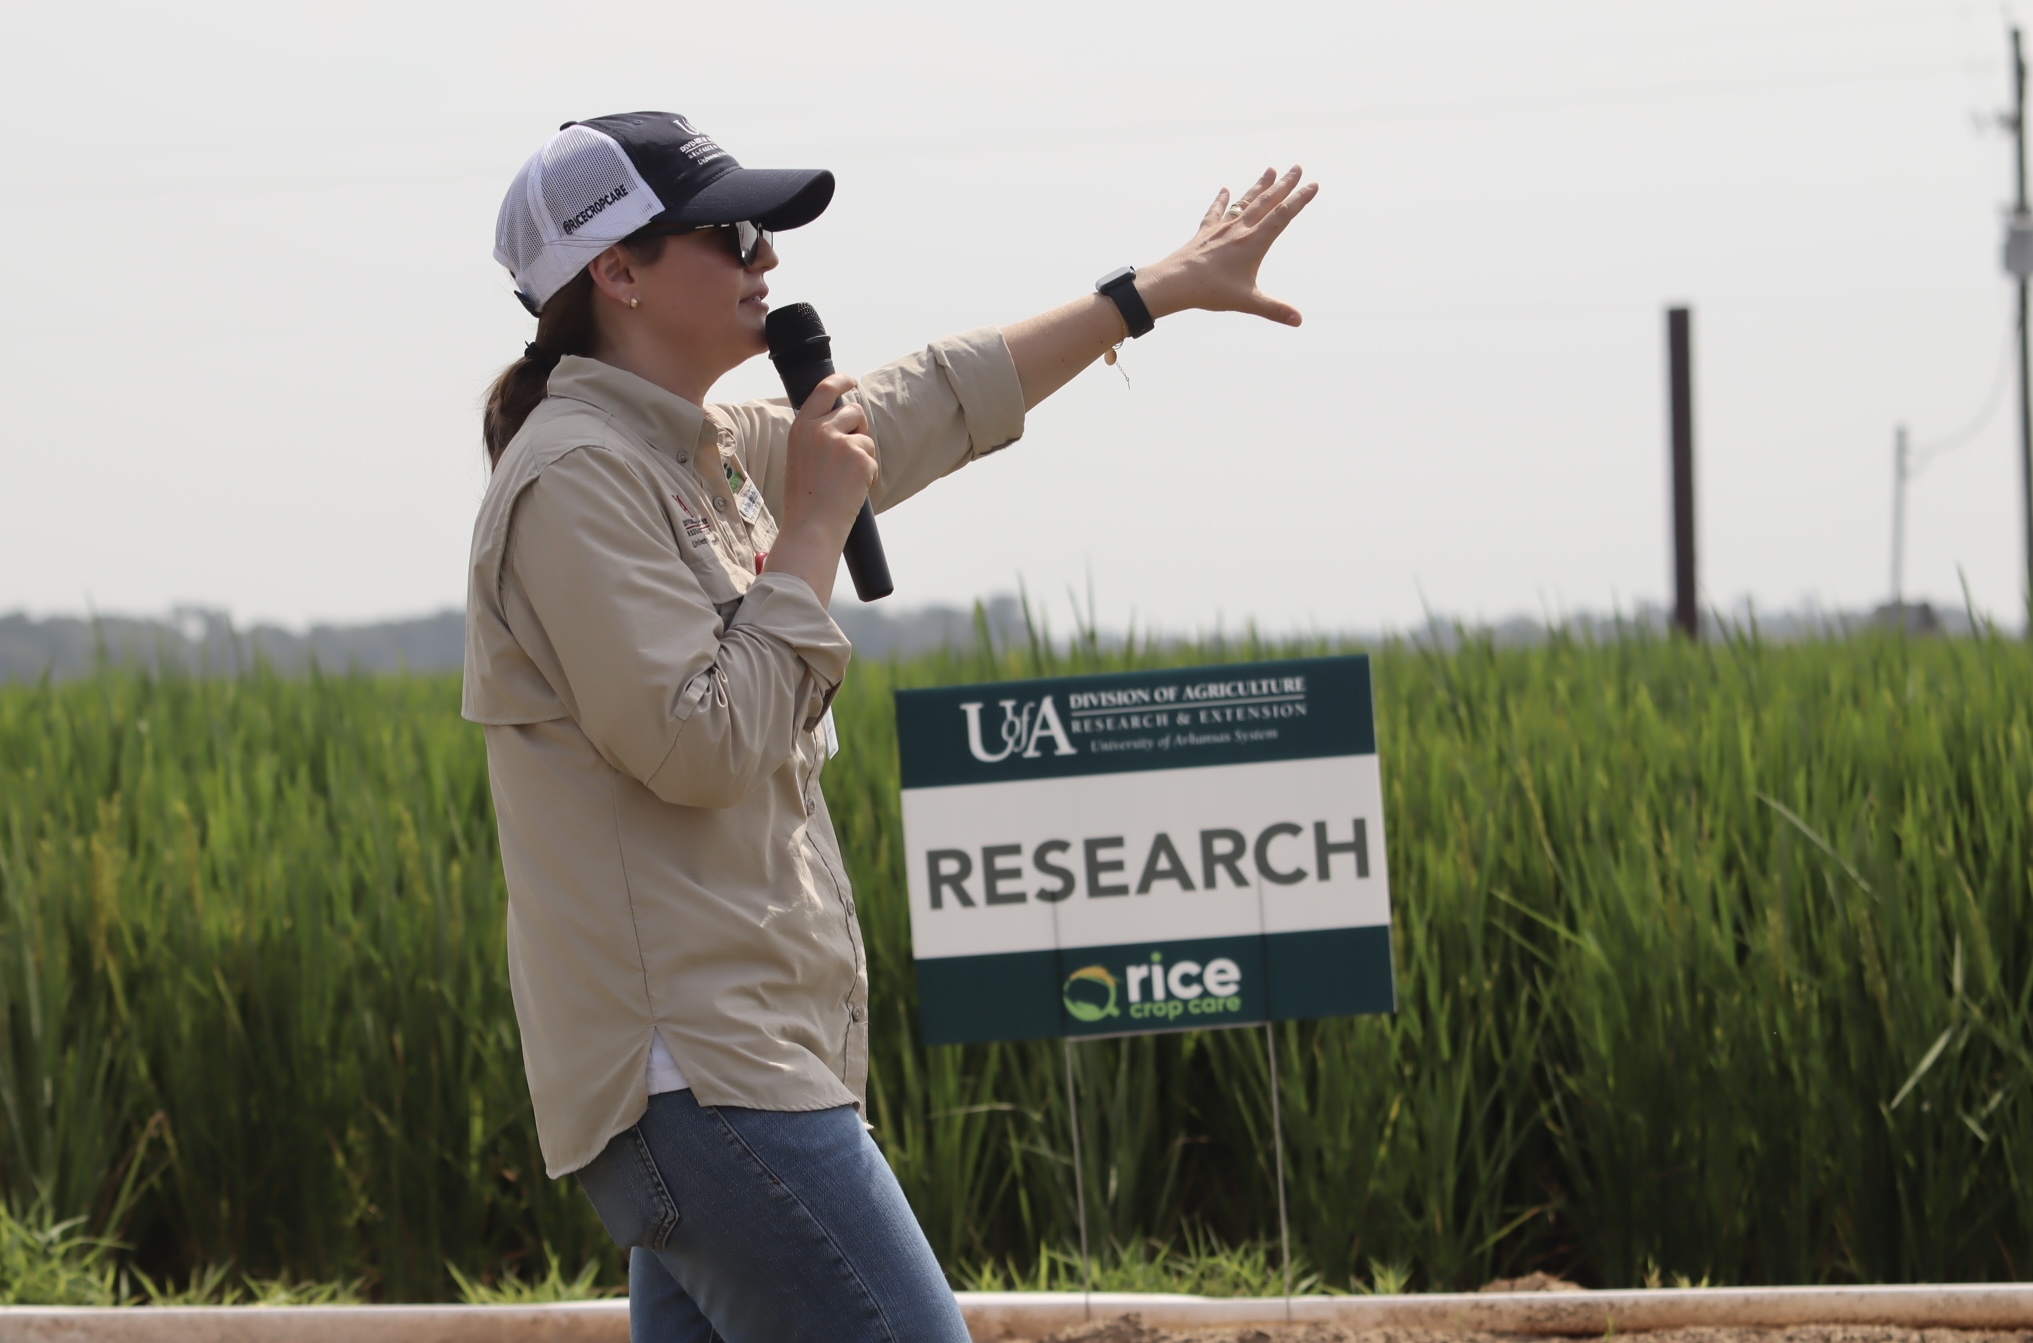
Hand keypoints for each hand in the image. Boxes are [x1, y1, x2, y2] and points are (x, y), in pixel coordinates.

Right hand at [764, 372, 877, 604]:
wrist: (811, 526)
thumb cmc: (804, 498)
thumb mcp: (800, 457)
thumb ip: (816, 435)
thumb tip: (841, 420)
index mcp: (800, 428)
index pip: (824, 390)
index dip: (840, 381)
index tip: (850, 381)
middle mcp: (820, 429)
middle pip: (853, 412)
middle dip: (858, 429)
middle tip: (849, 455)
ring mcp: (841, 441)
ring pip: (865, 436)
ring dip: (862, 454)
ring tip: (844, 479)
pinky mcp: (860, 456)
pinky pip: (872, 457)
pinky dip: (867, 473)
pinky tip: (851, 489)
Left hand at [1137, 166, 1318, 326]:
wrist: (1175, 282)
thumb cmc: (1211, 291)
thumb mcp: (1248, 302)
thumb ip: (1275, 310)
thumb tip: (1299, 321)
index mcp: (1254, 242)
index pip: (1283, 215)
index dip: (1301, 199)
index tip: (1314, 185)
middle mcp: (1240, 229)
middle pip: (1267, 201)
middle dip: (1285, 184)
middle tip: (1298, 167)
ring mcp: (1222, 228)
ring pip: (1245, 201)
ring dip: (1259, 185)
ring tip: (1271, 169)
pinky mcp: (1205, 232)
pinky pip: (1216, 211)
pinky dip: (1222, 200)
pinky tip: (1225, 190)